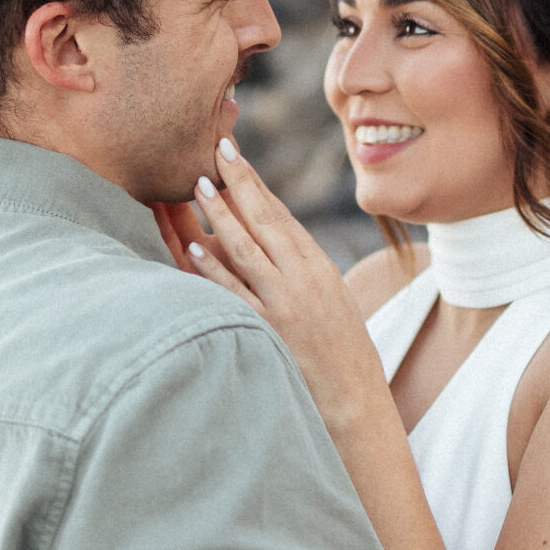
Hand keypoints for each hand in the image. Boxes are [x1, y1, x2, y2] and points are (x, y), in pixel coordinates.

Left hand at [164, 140, 393, 442]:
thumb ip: (301, 267)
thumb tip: (269, 238)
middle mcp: (302, 278)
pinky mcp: (267, 330)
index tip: (233, 154)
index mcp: (318, 266)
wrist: (354, 398)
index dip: (254, 182)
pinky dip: (213, 268)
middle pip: (263, 220)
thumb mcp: (331, 297)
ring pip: (245, 249)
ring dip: (219, 216)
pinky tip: (194, 248)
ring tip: (197, 187)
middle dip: (237, 183)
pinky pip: (234, 292)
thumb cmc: (342, 349)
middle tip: (214, 150)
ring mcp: (283, 303)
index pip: (280, 213)